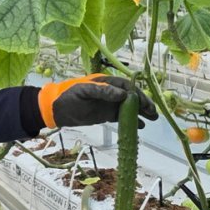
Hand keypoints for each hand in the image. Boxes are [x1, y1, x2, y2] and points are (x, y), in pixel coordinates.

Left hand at [38, 75, 157, 127]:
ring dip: (141, 112)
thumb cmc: (68, 96)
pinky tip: (141, 126)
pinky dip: (132, 121)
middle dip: (144, 104)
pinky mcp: (106, 114)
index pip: (127, 87)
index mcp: (106, 82)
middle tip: (154, 114)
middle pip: (131, 97)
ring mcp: (109, 104)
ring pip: (129, 107)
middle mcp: (110, 92)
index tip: (146, 104)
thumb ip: (103, 92)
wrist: (55, 109)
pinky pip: (122, 117)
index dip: (138, 95)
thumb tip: (123, 94)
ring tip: (152, 119)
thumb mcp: (84, 91)